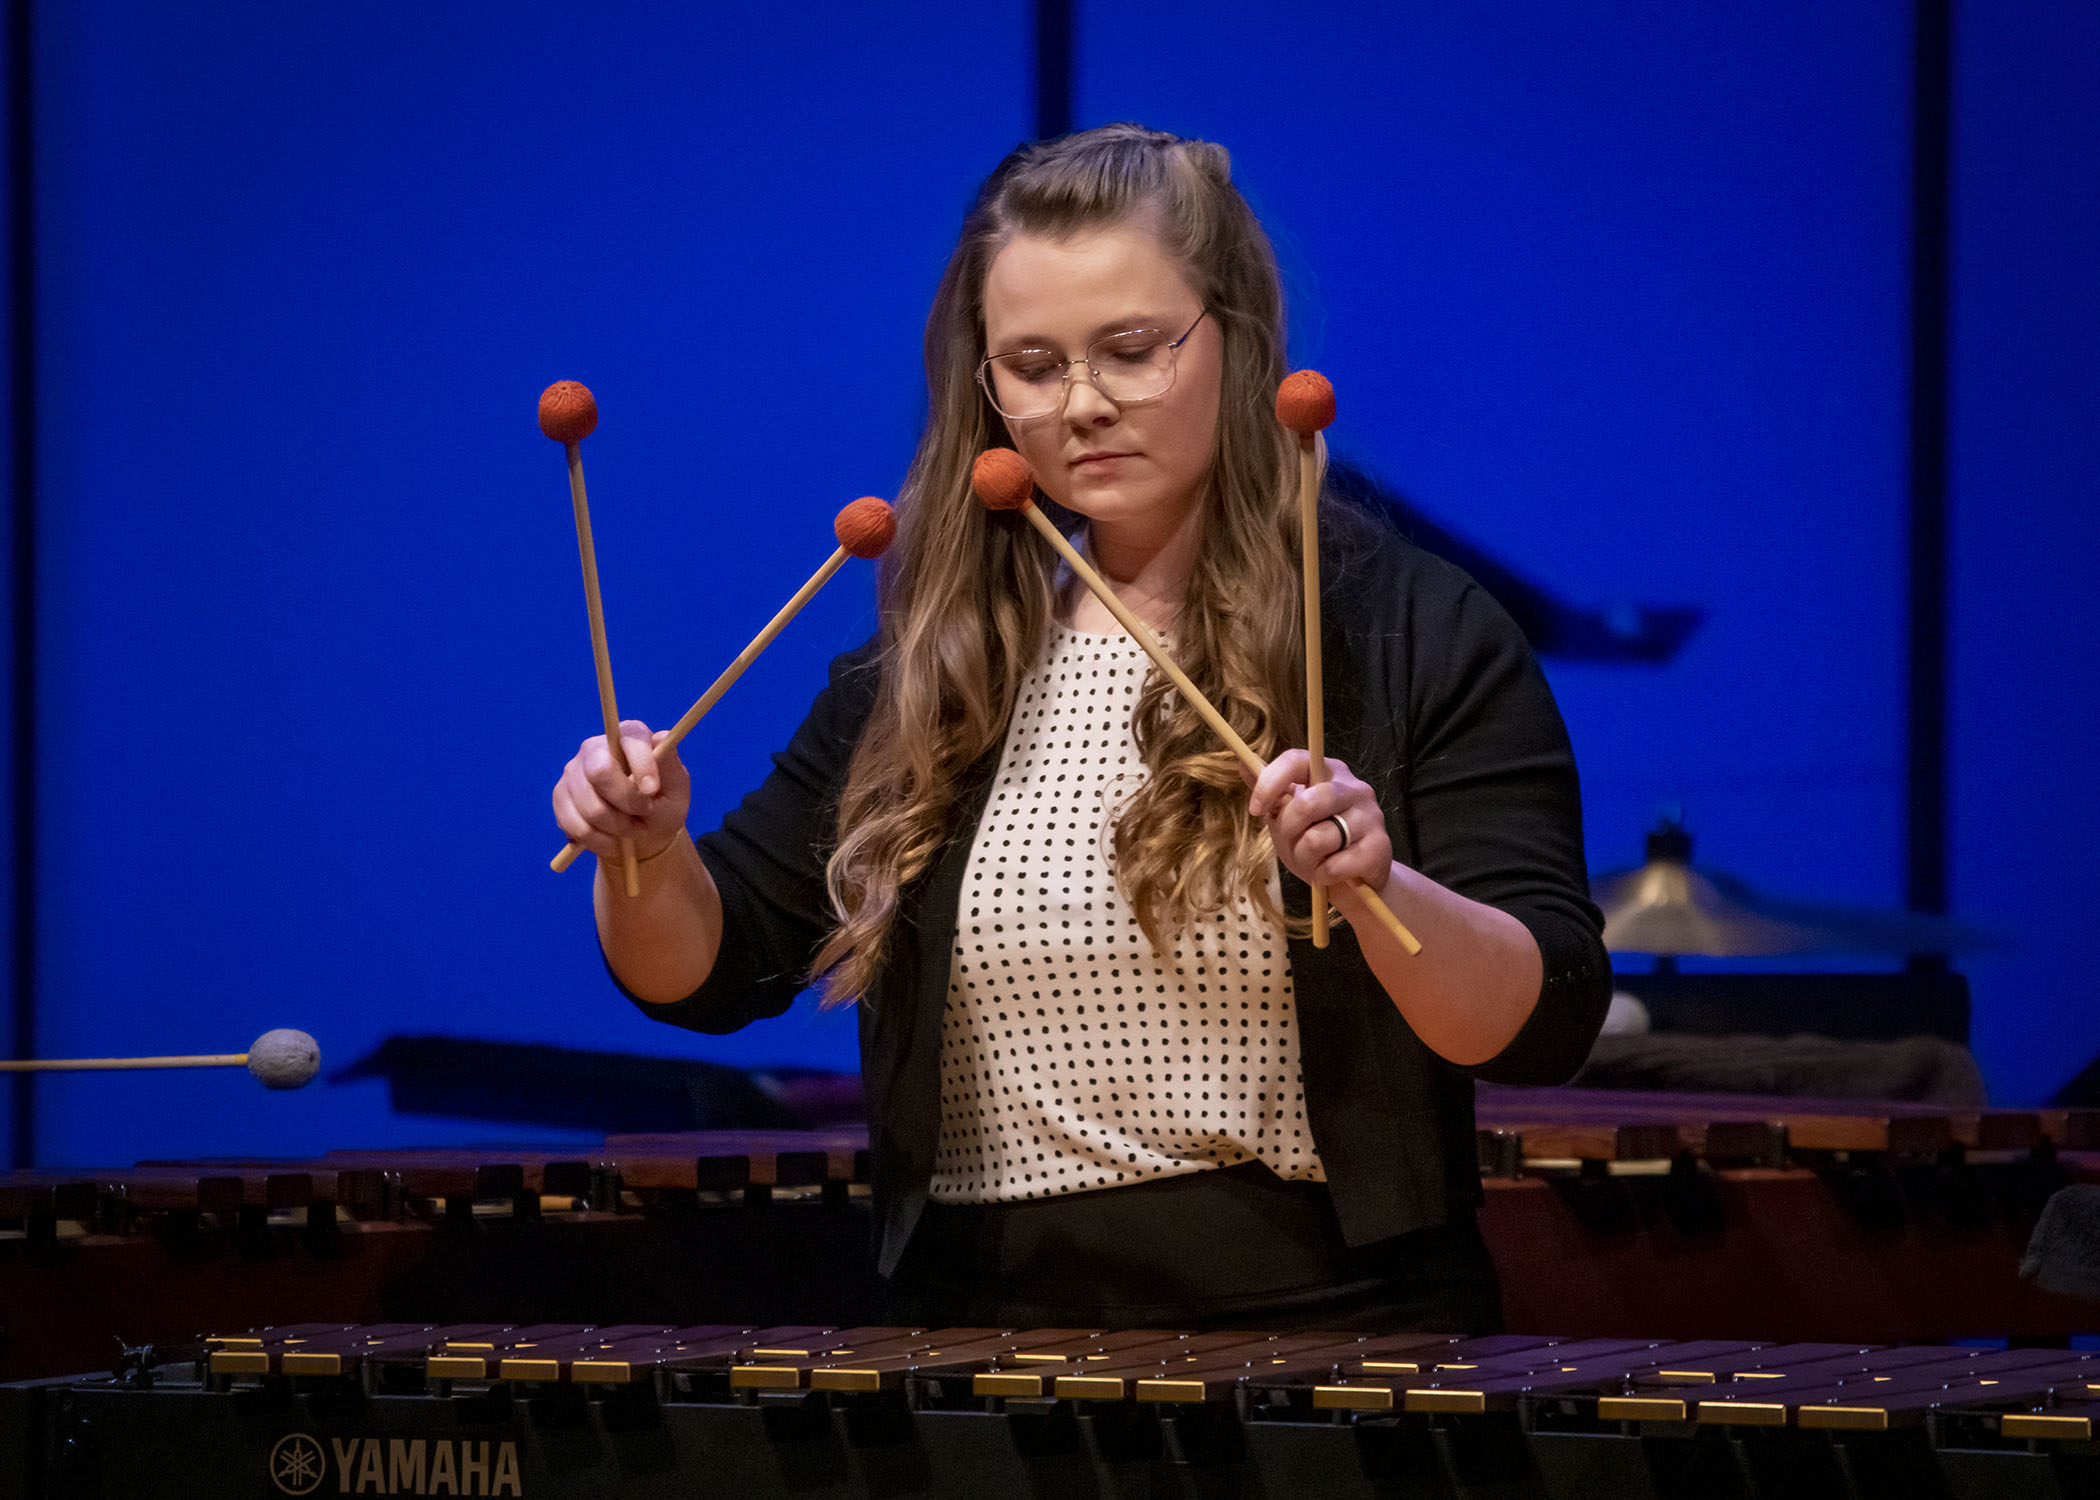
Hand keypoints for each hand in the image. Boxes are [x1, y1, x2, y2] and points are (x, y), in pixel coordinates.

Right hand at [552, 720, 691, 862]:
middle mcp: (595, 747)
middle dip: (626, 802)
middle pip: (600, 771)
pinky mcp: (560, 797)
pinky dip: (599, 840)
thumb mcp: (677, 788)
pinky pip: (576, 826)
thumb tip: (663, 737)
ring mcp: (573, 771)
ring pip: (590, 807)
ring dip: (617, 827)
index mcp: (628, 736)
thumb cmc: (662, 804)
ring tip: (632, 828)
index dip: (642, 765)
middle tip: (644, 814)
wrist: (642, 831)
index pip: (630, 740)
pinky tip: (611, 838)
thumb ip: (670, 765)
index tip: (652, 790)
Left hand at [1244, 750, 1393, 894]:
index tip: (1255, 809)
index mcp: (1329, 772)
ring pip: (1318, 838)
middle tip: (1291, 843)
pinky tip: (1330, 873)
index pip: (1297, 761)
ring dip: (1305, 858)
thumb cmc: (1318, 845)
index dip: (1270, 784)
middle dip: (1288, 830)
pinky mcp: (1380, 847)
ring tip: (1313, 861)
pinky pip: (1334, 865)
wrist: (1355, 881)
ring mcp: (1371, 816)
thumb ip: (1271, 794)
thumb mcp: (1288, 818)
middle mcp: (1354, 788)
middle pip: (1307, 802)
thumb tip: (1242, 762)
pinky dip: (1322, 875)